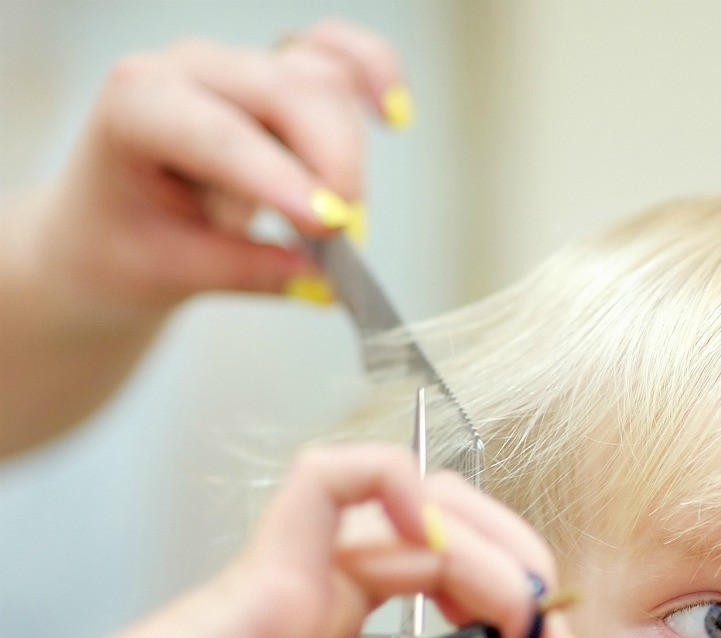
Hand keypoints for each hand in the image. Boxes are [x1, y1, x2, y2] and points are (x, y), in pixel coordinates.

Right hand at [0, 445, 586, 637]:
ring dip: (491, 541)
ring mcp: (292, 576)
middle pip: (442, 530)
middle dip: (519, 570)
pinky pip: (337, 481)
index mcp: (318, 635)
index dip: (505, 609)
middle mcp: (314, 594)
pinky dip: (403, 488)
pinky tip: (447, 543)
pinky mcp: (266, 573)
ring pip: (412, 501)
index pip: (436, 581)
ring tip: (528, 611)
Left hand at [37, 18, 407, 318]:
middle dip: (331, 164)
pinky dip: (371, 72)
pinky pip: (336, 56)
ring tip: (338, 225)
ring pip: (320, 80)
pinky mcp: (279, 80)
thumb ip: (246, 273)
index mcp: (138, 106)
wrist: (111, 228)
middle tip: (347, 241)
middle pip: (286, 92)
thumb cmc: (125, 245)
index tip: (328, 225)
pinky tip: (394, 113)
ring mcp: (239, 69)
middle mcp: (191, 71)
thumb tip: (322, 283)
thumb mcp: (169, 272)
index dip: (279, 177)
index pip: (219, 134)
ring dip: (346, 154)